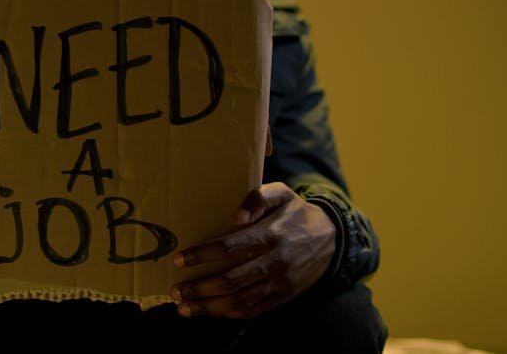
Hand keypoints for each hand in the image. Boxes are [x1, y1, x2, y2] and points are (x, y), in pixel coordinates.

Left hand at [169, 182, 335, 318]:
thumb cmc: (296, 212)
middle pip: (231, 280)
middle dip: (199, 287)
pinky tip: (210, 312)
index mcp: (271, 234)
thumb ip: (259, 197)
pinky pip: (253, 310)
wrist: (331, 238)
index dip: (202, 254)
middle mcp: (275, 261)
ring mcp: (280, 282)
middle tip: (176, 289)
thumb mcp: (282, 193)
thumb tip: (236, 216)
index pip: (231, 247)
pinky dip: (229, 314)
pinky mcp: (283, 296)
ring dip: (209, 307)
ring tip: (184, 307)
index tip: (179, 258)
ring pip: (240, 301)